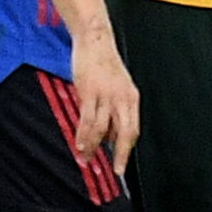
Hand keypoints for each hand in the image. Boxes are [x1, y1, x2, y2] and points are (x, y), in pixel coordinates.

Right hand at [68, 20, 141, 171]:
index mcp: (131, 98)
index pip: (132, 130)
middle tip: (115, 170)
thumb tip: (111, 136)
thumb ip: (116, 110)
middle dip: (120, 155)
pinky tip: (79, 144)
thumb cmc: (104, 65)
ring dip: (94, 147)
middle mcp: (123, 98)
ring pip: (103, 129)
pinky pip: (87, 119)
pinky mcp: (90, 92)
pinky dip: (83, 135)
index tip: (121, 167)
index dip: (127, 150)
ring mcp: (107, 95)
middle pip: (125, 133)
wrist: (95, 40)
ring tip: (86, 159)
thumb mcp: (117, 87)